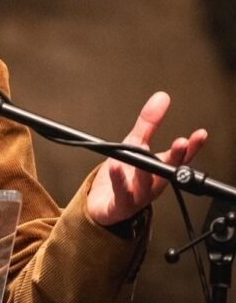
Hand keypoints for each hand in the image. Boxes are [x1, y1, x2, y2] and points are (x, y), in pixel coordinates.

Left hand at [86, 91, 207, 226]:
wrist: (103, 204)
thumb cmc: (123, 176)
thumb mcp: (134, 144)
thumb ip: (148, 123)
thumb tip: (161, 98)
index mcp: (157, 170)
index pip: (179, 158)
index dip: (191, 147)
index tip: (199, 135)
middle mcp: (152, 184)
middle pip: (166, 172)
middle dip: (175, 158)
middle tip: (181, 143)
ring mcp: (137, 196)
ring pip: (145, 185)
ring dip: (146, 170)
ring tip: (144, 152)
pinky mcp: (120, 204)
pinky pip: (121, 194)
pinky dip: (118, 181)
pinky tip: (115, 167)